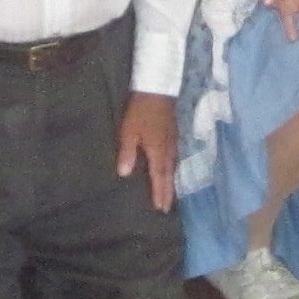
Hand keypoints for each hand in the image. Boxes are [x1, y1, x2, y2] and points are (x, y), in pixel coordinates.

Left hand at [116, 93, 177, 211]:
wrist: (157, 90)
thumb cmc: (140, 111)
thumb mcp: (129, 131)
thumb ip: (127, 152)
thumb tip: (123, 174)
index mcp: (157, 151)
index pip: (159, 177)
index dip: (159, 193)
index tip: (160, 208)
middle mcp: (168, 150)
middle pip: (169, 175)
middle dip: (168, 192)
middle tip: (166, 208)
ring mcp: (173, 142)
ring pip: (174, 167)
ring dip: (172, 182)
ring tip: (170, 194)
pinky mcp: (174, 135)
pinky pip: (175, 158)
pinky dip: (173, 169)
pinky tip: (171, 170)